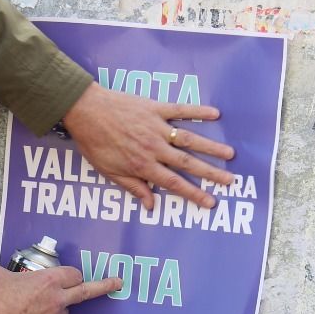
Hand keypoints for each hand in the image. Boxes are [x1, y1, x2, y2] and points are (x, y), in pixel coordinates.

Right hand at [0, 265, 121, 313]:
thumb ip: (9, 272)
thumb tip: (7, 274)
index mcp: (48, 281)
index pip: (73, 273)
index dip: (72, 273)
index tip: (73, 275)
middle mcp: (57, 300)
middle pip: (86, 291)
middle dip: (104, 286)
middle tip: (117, 283)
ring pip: (65, 311)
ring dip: (57, 307)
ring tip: (35, 307)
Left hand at [59, 83, 236, 209]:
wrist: (84, 110)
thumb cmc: (93, 142)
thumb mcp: (108, 171)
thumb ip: (132, 187)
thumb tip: (151, 205)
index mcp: (143, 165)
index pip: (174, 184)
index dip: (194, 194)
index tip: (210, 202)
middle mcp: (154, 147)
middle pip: (188, 163)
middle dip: (211, 173)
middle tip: (230, 180)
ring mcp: (157, 127)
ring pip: (190, 139)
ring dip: (211, 147)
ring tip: (229, 154)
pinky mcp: (155, 108)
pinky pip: (180, 110)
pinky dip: (198, 111)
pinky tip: (215, 114)